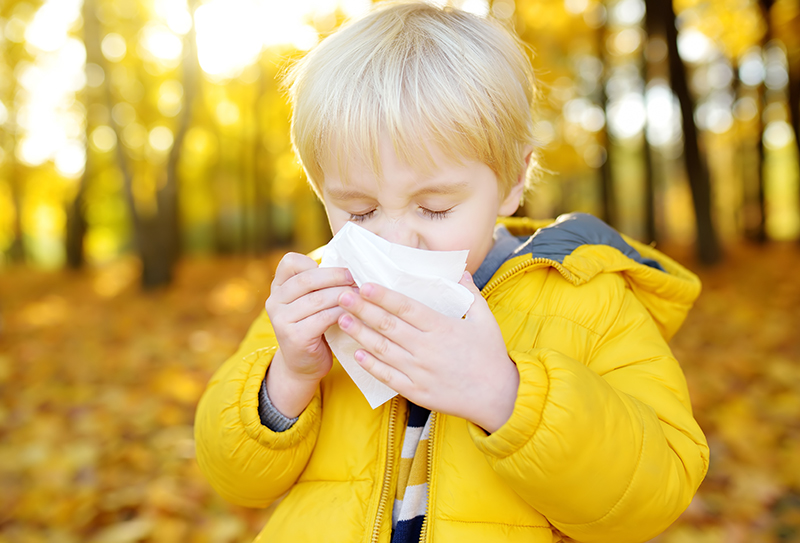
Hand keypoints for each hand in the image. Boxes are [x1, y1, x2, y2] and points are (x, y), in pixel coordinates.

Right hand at [264, 253, 355, 416]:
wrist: (303, 366)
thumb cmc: (314, 328)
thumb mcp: (310, 302)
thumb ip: (319, 285)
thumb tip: (351, 265)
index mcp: (277, 288)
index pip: (291, 262)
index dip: (317, 264)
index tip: (341, 270)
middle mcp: (274, 301)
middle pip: (307, 279)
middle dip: (336, 276)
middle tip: (357, 279)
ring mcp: (281, 320)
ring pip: (318, 298)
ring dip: (343, 295)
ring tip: (361, 295)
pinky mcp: (294, 336)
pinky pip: (323, 317)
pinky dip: (342, 313)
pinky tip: (355, 313)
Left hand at [337, 272, 518, 432]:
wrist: (498, 398)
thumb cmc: (491, 357)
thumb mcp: (486, 320)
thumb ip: (471, 294)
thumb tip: (461, 271)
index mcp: (442, 328)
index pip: (406, 308)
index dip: (383, 296)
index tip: (363, 285)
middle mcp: (427, 349)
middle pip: (388, 326)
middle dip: (362, 310)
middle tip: (342, 296)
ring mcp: (420, 372)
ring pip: (383, 350)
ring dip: (360, 334)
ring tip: (342, 320)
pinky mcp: (417, 391)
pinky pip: (388, 377)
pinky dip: (371, 365)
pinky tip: (356, 354)